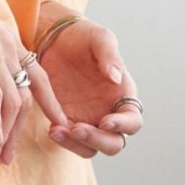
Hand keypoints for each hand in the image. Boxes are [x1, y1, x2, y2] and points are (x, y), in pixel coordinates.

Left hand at [0, 18, 141, 162]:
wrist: (54, 38)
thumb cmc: (82, 36)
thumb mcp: (98, 38)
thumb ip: (110, 56)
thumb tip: (116, 77)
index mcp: (122, 95)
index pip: (132, 121)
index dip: (123, 125)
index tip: (105, 121)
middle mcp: (108, 112)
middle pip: (114, 143)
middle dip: (98, 140)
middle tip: (77, 129)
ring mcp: (87, 119)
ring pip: (91, 148)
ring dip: (76, 144)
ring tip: (57, 130)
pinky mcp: (67, 120)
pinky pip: (69, 139)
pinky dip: (62, 139)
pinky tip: (51, 127)